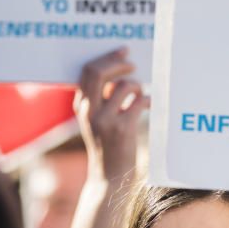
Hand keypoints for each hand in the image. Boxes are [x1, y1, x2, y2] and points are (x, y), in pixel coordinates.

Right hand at [75, 48, 148, 182]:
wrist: (110, 176)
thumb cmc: (108, 144)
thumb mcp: (97, 120)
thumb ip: (102, 97)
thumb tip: (120, 69)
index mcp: (81, 106)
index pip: (87, 71)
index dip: (107, 57)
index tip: (123, 51)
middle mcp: (89, 111)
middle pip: (100, 72)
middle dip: (119, 62)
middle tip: (132, 64)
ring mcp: (104, 120)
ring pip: (124, 85)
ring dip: (137, 86)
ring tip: (139, 95)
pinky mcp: (122, 129)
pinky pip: (138, 101)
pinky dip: (146, 100)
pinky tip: (147, 105)